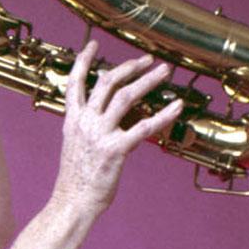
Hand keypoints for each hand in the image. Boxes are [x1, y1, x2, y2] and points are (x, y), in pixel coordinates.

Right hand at [51, 39, 183, 214]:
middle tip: (147, 60)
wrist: (72, 204)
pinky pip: (144, 127)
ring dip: (148, 80)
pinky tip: (176, 106)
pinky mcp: (115, 150)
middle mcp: (85, 123)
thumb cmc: (76, 180)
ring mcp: (100, 135)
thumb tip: (99, 111)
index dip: (83, 61)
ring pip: (126, 96)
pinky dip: (163, 115)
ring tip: (163, 72)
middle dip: (129, 67)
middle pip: (107, 82)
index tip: (92, 45)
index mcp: (72, 122)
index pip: (75, 84)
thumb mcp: (75, 146)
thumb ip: (86, 127)